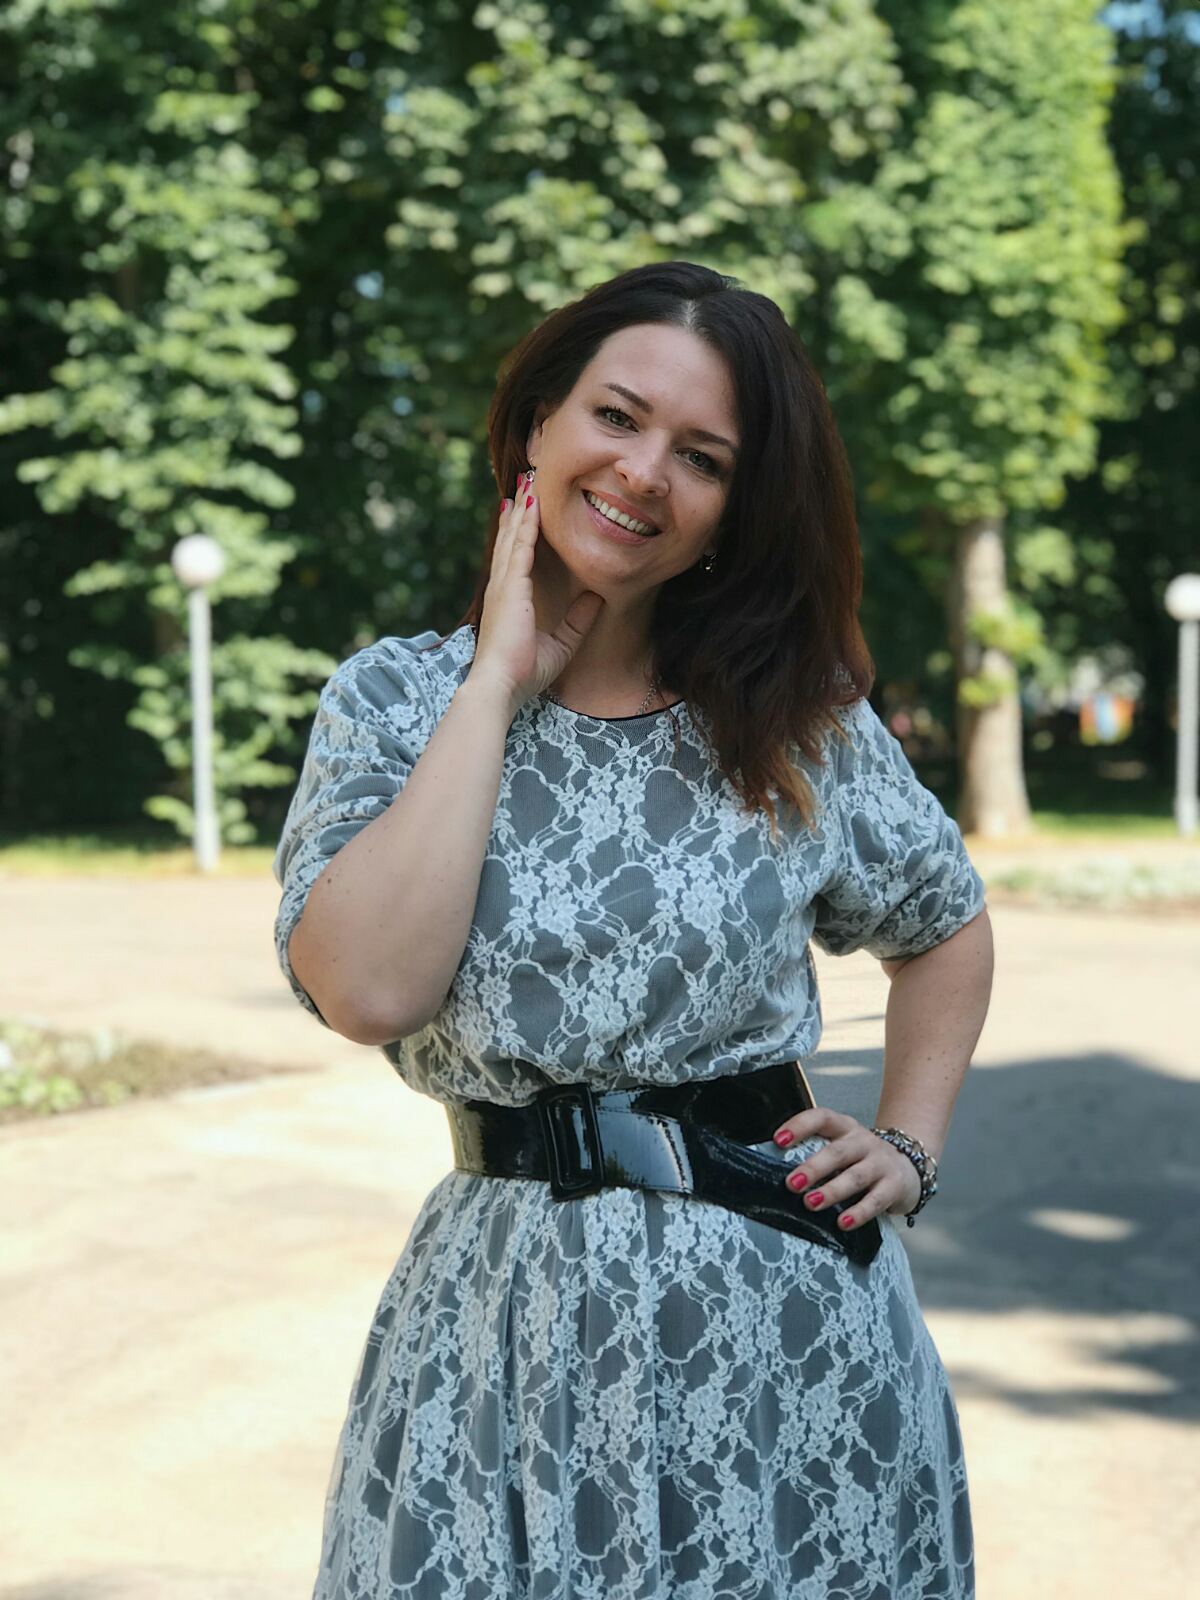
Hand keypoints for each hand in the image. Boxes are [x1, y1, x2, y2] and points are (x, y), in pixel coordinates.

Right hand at [472, 471, 605, 714]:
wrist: (501, 686)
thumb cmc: (525, 672)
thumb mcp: (561, 644)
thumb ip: (577, 622)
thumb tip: (596, 598)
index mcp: (510, 599)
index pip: (515, 556)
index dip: (520, 530)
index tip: (524, 507)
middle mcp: (503, 586)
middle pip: (511, 538)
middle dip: (518, 509)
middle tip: (524, 482)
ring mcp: (504, 584)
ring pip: (514, 535)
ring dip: (522, 507)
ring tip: (528, 480)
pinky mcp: (511, 587)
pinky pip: (521, 547)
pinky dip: (527, 523)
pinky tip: (532, 503)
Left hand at [770, 1106, 922, 1232]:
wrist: (909, 1167)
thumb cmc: (861, 1159)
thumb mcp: (842, 1148)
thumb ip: (817, 1153)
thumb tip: (775, 1171)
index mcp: (844, 1127)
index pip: (821, 1118)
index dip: (800, 1126)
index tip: (778, 1140)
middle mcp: (863, 1141)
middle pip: (837, 1151)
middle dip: (814, 1167)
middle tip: (792, 1182)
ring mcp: (881, 1163)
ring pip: (855, 1176)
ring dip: (832, 1190)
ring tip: (810, 1203)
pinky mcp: (894, 1186)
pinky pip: (876, 1200)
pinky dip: (859, 1212)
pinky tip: (843, 1222)